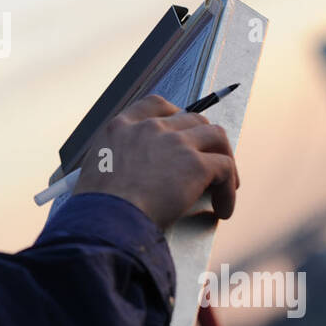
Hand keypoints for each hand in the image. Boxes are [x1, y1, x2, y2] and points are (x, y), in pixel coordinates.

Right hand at [71, 94, 239, 229]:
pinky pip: (226, 168)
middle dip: (204, 141)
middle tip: (207, 164)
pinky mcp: (195, 164)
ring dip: (223, 158)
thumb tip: (131, 175)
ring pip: (216, 136)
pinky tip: (223, 208)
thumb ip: (117, 160)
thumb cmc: (97, 207)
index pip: (157, 105)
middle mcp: (150, 128)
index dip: (176, 115)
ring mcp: (175, 143)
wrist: (106, 220)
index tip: (183, 132)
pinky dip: (229, 189)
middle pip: (193, 119)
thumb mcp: (96, 170)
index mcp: (122, 127)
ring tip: (224, 184)